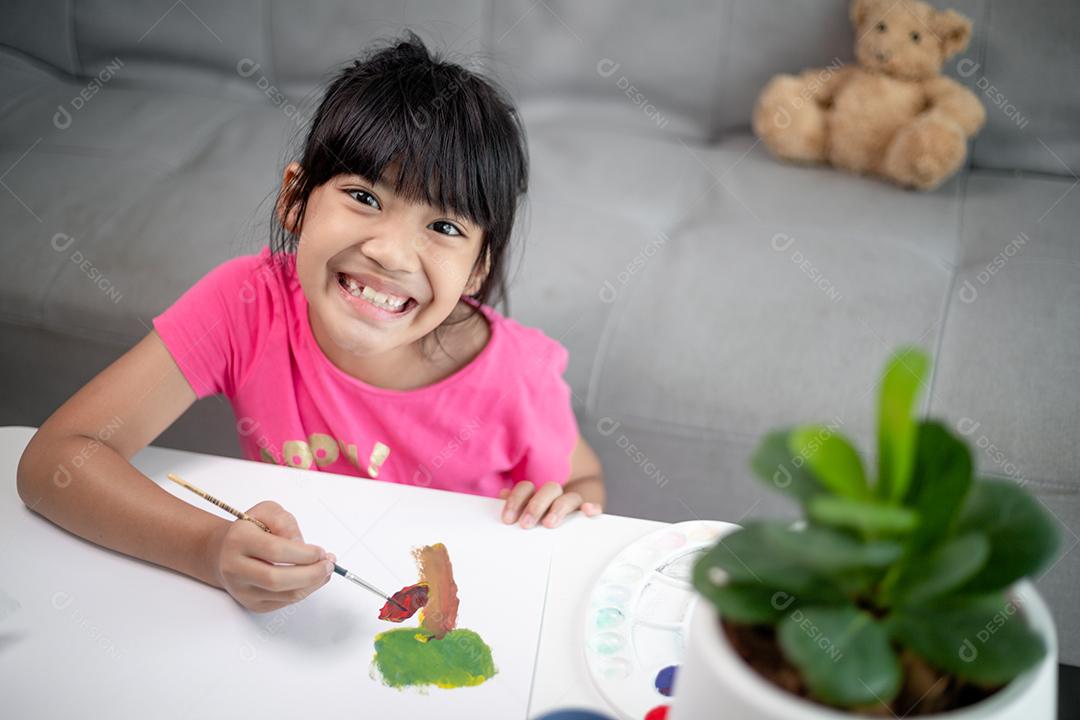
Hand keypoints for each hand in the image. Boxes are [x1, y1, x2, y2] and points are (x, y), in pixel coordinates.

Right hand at [205, 500, 334, 612]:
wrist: (225, 552)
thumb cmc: (251, 530)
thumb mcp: (267, 512)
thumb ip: (285, 522)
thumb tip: (300, 546)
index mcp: (238, 540)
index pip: (274, 550)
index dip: (303, 553)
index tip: (321, 552)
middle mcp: (235, 567)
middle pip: (276, 579)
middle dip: (311, 574)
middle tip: (329, 565)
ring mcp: (242, 589)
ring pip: (283, 595)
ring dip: (312, 584)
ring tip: (325, 571)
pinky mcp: (251, 603)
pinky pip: (284, 603)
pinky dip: (304, 591)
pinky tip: (312, 579)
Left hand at [499, 481, 602, 528]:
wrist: (568, 526)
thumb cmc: (537, 523)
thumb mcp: (523, 516)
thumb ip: (515, 506)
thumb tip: (502, 495)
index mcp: (537, 494)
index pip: (526, 488)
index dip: (515, 500)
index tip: (508, 519)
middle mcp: (555, 496)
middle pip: (549, 489)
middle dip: (536, 506)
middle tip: (525, 525)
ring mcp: (572, 504)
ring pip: (569, 497)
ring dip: (558, 508)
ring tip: (549, 523)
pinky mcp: (587, 514)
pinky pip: (595, 505)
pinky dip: (592, 506)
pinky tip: (587, 511)